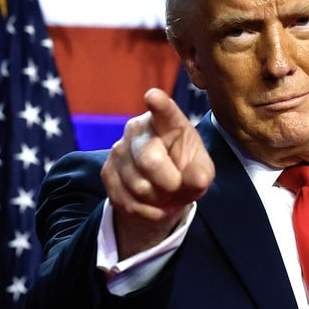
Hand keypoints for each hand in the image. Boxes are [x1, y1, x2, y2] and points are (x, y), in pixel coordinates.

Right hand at [102, 88, 214, 258]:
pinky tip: (152, 202)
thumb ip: (201, 174)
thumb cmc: (185, 170)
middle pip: (150, 161)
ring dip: (158, 200)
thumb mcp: (201, 171)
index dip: (159, 104)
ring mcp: (119, 150)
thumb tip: (194, 180)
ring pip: (139, 187)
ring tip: (164, 192)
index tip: (153, 97)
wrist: (162, 189)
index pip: (163, 111)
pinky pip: (129, 202)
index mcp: (167, 121)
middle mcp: (138, 129)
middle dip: (169, 183)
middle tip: (176, 185)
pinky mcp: (107, 172)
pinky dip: (146, 211)